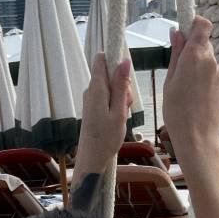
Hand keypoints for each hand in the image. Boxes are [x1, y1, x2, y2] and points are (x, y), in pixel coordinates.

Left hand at [77, 53, 133, 170]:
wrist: (92, 158)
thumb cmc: (106, 139)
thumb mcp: (119, 112)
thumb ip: (121, 86)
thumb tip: (124, 61)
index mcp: (96, 89)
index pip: (101, 58)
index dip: (115, 60)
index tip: (126, 75)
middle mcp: (91, 90)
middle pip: (110, 73)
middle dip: (122, 83)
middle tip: (126, 104)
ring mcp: (91, 98)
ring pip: (111, 86)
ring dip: (121, 96)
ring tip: (122, 115)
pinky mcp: (93, 106)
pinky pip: (108, 97)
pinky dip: (116, 104)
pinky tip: (118, 118)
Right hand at [162, 18, 218, 157]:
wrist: (196, 137)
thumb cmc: (177, 111)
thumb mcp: (169, 80)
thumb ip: (176, 54)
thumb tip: (177, 33)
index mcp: (195, 55)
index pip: (203, 25)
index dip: (195, 24)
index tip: (186, 30)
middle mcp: (211, 61)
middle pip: (205, 45)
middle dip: (193, 51)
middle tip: (180, 69)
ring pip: (209, 63)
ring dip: (199, 69)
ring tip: (187, 90)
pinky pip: (213, 78)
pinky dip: (205, 82)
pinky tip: (196, 98)